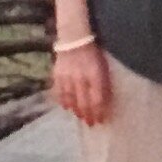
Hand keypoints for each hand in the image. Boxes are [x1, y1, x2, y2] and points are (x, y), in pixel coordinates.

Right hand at [49, 0, 109, 123]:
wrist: (74, 38)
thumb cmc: (93, 53)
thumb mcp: (103, 67)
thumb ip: (103, 83)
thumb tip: (104, 101)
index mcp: (95, 75)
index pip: (97, 99)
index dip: (98, 112)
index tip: (101, 121)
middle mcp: (81, 78)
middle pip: (84, 102)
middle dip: (87, 115)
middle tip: (90, 123)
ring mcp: (68, 77)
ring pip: (71, 99)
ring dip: (76, 110)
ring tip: (79, 116)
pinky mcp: (58, 75)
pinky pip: (60, 92)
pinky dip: (64, 101)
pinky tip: (67, 107)